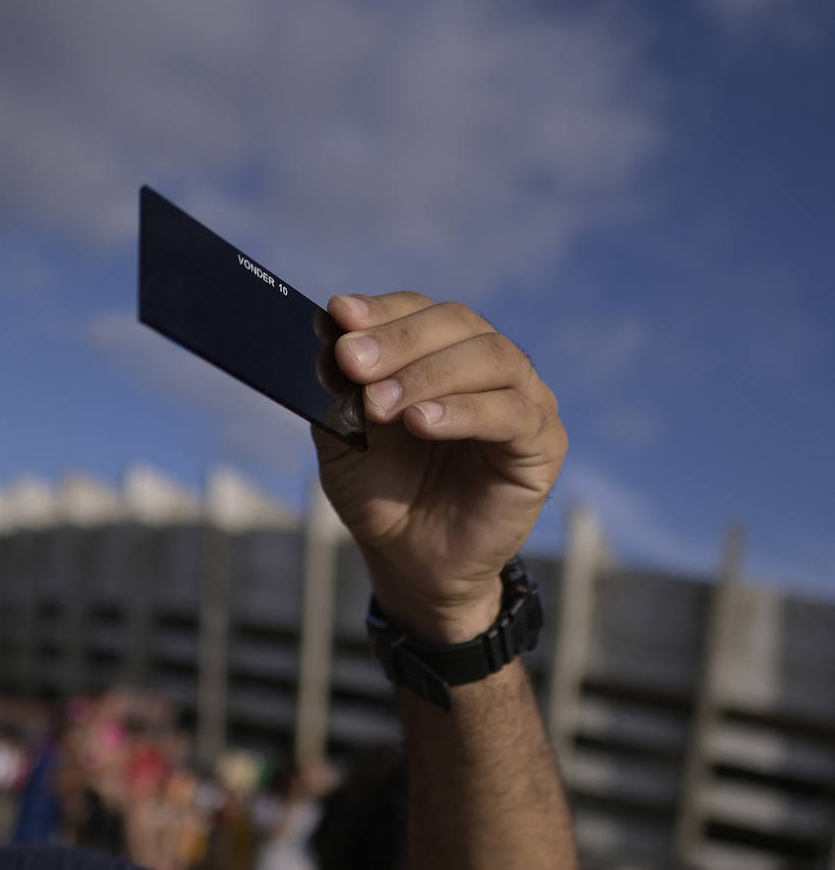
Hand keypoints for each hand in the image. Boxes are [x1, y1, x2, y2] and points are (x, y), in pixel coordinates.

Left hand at [313, 292, 566, 642]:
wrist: (407, 560)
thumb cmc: (380, 490)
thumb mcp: (343, 435)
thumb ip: (338, 387)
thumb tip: (328, 330)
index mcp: (441, 351)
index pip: (418, 310)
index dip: (381, 310)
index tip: (339, 315)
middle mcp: (488, 365)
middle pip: (456, 324)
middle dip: (398, 339)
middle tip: (351, 361)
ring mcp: (523, 399)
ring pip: (489, 357)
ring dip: (426, 374)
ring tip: (379, 404)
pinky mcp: (543, 444)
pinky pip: (511, 413)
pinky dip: (463, 411)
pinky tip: (421, 422)